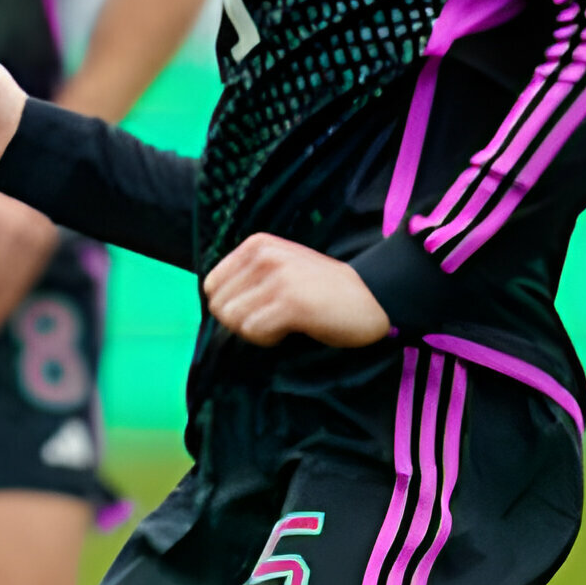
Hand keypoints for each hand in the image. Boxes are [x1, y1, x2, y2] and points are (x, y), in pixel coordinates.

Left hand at [202, 233, 391, 347]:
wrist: (375, 296)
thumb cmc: (323, 289)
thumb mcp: (280, 268)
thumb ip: (248, 278)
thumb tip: (213, 304)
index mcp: (257, 244)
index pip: (211, 285)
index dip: (229, 307)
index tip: (257, 310)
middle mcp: (263, 255)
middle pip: (219, 305)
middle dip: (240, 323)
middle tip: (271, 321)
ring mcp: (277, 277)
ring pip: (234, 321)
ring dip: (255, 333)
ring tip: (282, 325)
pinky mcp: (291, 302)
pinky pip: (254, 332)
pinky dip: (268, 340)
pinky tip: (291, 331)